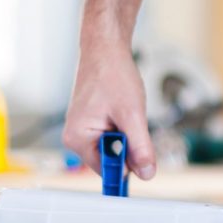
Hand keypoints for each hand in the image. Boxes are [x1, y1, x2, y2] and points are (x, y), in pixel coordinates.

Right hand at [63, 42, 155, 178]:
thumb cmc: (113, 76)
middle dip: (130, 147)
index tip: (145, 164)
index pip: (107, 171)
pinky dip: (126, 127)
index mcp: (78, 139)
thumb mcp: (133, 116)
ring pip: (116, 147)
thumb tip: (146, 174)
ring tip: (128, 111)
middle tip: (134, 122)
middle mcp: (76, 138)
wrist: (106, 48)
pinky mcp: (93, 123)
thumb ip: (140, 148)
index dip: (129, 167)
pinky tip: (125, 110)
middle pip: (112, 160)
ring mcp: (84, 130)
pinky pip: (114, 136)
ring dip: (129, 135)